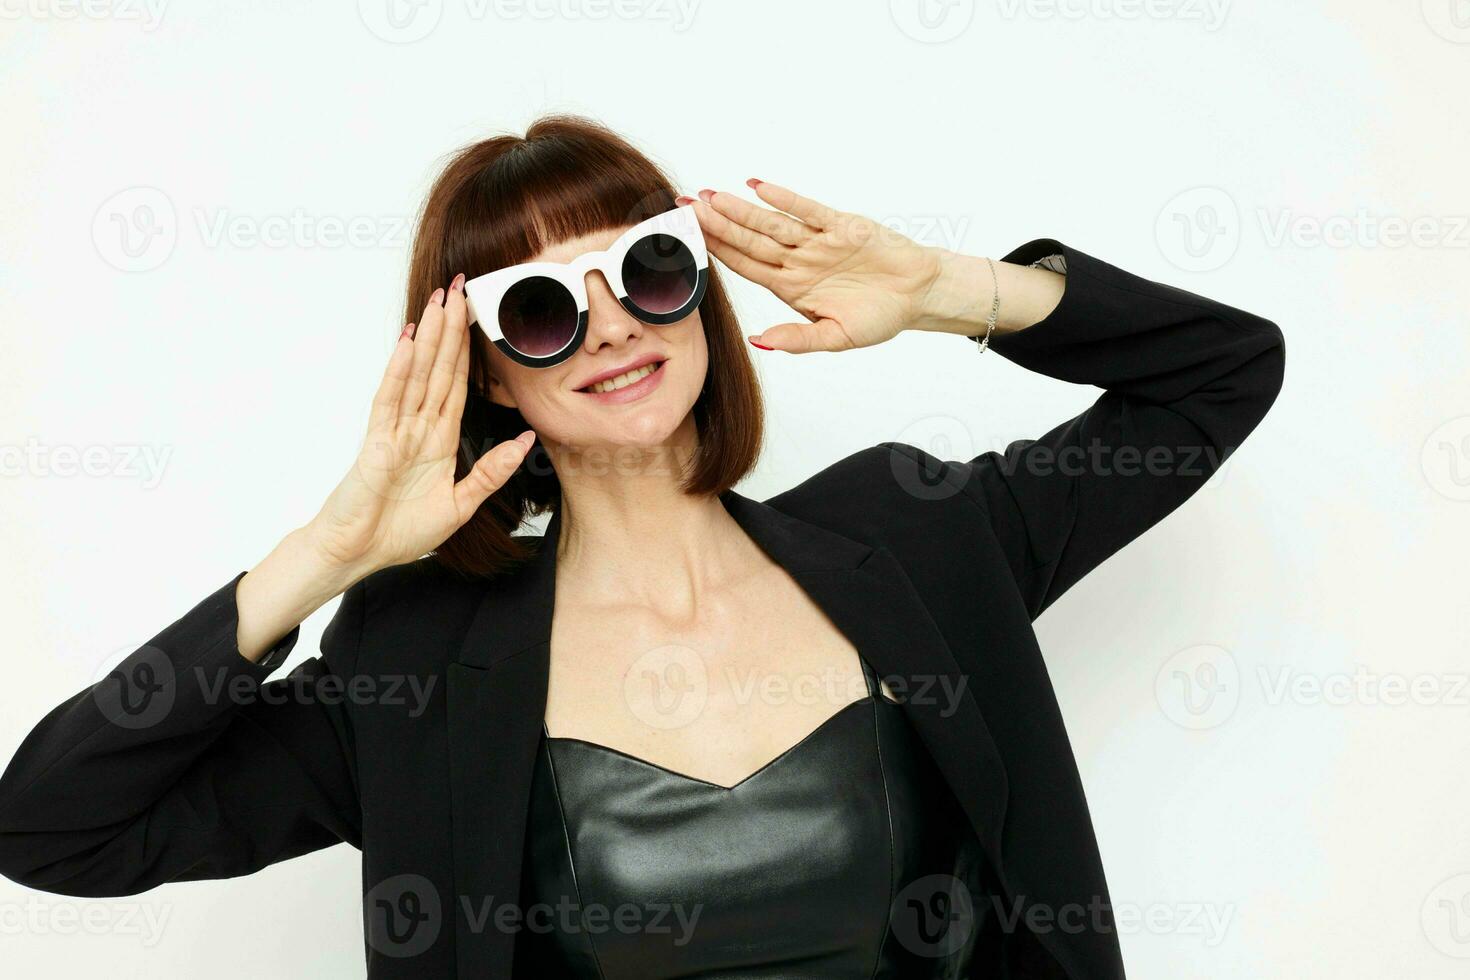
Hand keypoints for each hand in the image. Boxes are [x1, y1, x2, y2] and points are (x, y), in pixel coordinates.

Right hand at [302, 275, 535, 580]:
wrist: (359, 554)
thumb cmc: (399, 531)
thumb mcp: (461, 503)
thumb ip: (492, 471)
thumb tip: (526, 440)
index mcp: (438, 439)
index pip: (456, 384)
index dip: (467, 350)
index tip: (477, 315)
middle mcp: (417, 427)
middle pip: (438, 368)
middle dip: (449, 328)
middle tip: (459, 286)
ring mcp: (394, 430)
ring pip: (416, 374)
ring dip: (427, 337)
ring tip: (437, 300)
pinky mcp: (376, 442)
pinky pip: (389, 399)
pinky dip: (399, 369)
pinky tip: (408, 340)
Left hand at [681, 181, 946, 352]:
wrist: (918, 294)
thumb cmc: (879, 316)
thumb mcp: (837, 338)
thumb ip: (797, 340)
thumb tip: (758, 342)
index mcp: (791, 287)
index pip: (745, 266)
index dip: (716, 253)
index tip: (686, 242)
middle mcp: (798, 261)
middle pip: (749, 240)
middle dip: (716, 225)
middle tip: (682, 208)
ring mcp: (817, 241)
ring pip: (771, 224)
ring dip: (740, 211)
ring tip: (708, 197)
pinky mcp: (841, 226)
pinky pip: (807, 209)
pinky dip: (784, 198)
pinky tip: (757, 187)